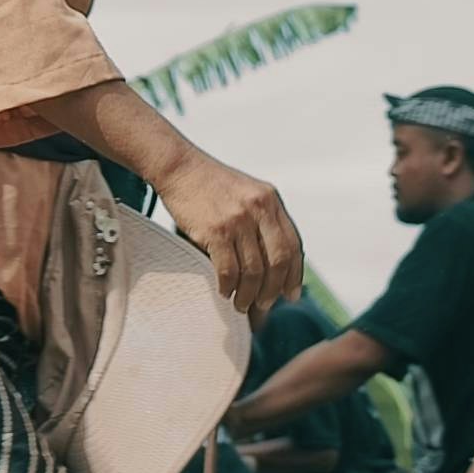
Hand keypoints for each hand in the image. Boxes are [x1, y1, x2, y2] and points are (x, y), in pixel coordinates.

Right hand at [152, 150, 304, 319]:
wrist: (179, 167)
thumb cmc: (210, 185)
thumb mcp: (247, 192)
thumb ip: (263, 218)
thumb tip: (273, 261)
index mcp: (271, 200)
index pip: (293, 245)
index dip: (294, 274)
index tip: (291, 294)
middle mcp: (259, 208)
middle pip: (278, 261)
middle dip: (273, 290)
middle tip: (265, 305)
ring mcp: (238, 219)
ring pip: (253, 270)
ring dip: (248, 294)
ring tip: (241, 304)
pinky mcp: (216, 230)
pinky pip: (228, 270)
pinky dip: (228, 286)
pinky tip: (224, 292)